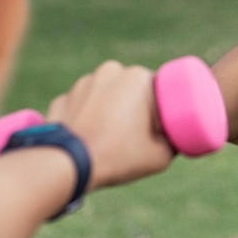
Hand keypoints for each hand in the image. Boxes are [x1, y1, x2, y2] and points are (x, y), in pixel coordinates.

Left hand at [44, 61, 174, 189]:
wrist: (66, 166)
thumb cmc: (117, 156)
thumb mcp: (160, 156)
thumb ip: (174, 144)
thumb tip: (176, 140)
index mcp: (138, 78)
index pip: (158, 88)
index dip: (161, 108)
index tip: (159, 127)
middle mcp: (110, 71)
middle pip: (131, 88)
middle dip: (135, 106)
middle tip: (135, 134)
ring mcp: (82, 83)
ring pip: (105, 94)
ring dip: (109, 109)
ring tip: (110, 138)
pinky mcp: (62, 98)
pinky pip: (81, 106)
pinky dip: (86, 118)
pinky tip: (89, 139)